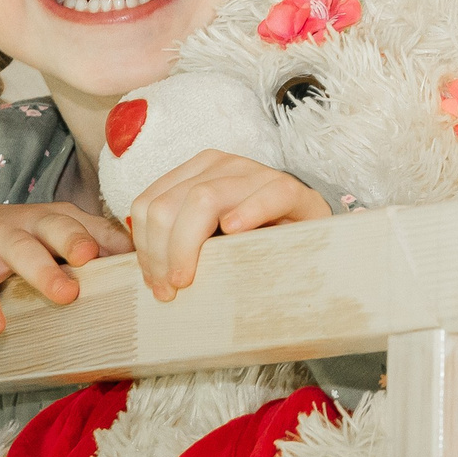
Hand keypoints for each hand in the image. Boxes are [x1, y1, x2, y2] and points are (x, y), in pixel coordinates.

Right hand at [0, 202, 130, 334]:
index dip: (116, 243)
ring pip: (23, 250)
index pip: (93, 227)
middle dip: (76, 241)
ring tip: (64, 295)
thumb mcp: (58, 237)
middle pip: (58, 227)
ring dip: (44, 271)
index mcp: (62, 219)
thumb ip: (98, 248)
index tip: (141, 262)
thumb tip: (146, 270)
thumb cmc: (23, 239)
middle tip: (92, 259)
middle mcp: (33, 224)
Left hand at [126, 151, 331, 300]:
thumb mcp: (212, 242)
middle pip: (167, 205)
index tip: (155, 283)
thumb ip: (181, 246)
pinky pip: (265, 195)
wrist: (313, 238)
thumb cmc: (257, 245)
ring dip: (187, 245)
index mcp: (195, 175)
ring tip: (189, 279)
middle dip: (160, 252)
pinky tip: (234, 233)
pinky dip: (247, 212)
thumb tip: (148, 276)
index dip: (144, 246)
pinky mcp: (290, 188)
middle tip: (169, 290)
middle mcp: (221, 166)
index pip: (148, 204)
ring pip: (202, 199)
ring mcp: (254, 173)